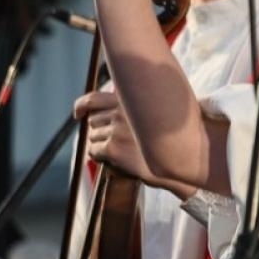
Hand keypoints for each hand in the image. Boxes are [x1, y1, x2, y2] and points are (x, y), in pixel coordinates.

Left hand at [75, 91, 202, 197]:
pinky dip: (100, 156)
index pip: (93, 99)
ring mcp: (115, 130)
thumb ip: (137, 104)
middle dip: (100, 130)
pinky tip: (114, 159)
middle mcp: (120, 112)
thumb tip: (116, 103)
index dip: (82, 106)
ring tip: (121, 150)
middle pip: (93, 121)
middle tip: (115, 140)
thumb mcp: (156, 111)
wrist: (180, 158)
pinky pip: (94, 151)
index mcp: (129, 100)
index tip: (78, 113)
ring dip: (101, 144)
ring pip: (92, 137)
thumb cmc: (171, 136)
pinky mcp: (113, 148)